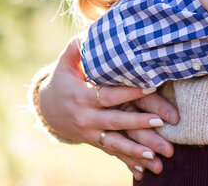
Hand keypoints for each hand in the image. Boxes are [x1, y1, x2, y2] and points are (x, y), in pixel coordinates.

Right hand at [36, 37, 175, 177]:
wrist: (47, 110)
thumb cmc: (62, 81)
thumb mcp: (65, 64)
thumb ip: (75, 50)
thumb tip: (84, 36)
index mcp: (81, 97)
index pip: (108, 95)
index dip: (129, 92)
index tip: (151, 87)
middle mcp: (85, 118)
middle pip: (114, 121)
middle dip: (138, 123)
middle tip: (160, 122)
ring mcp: (89, 133)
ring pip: (114, 143)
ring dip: (134, 149)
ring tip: (155, 154)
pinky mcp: (94, 142)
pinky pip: (112, 153)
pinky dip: (127, 162)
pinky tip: (144, 170)